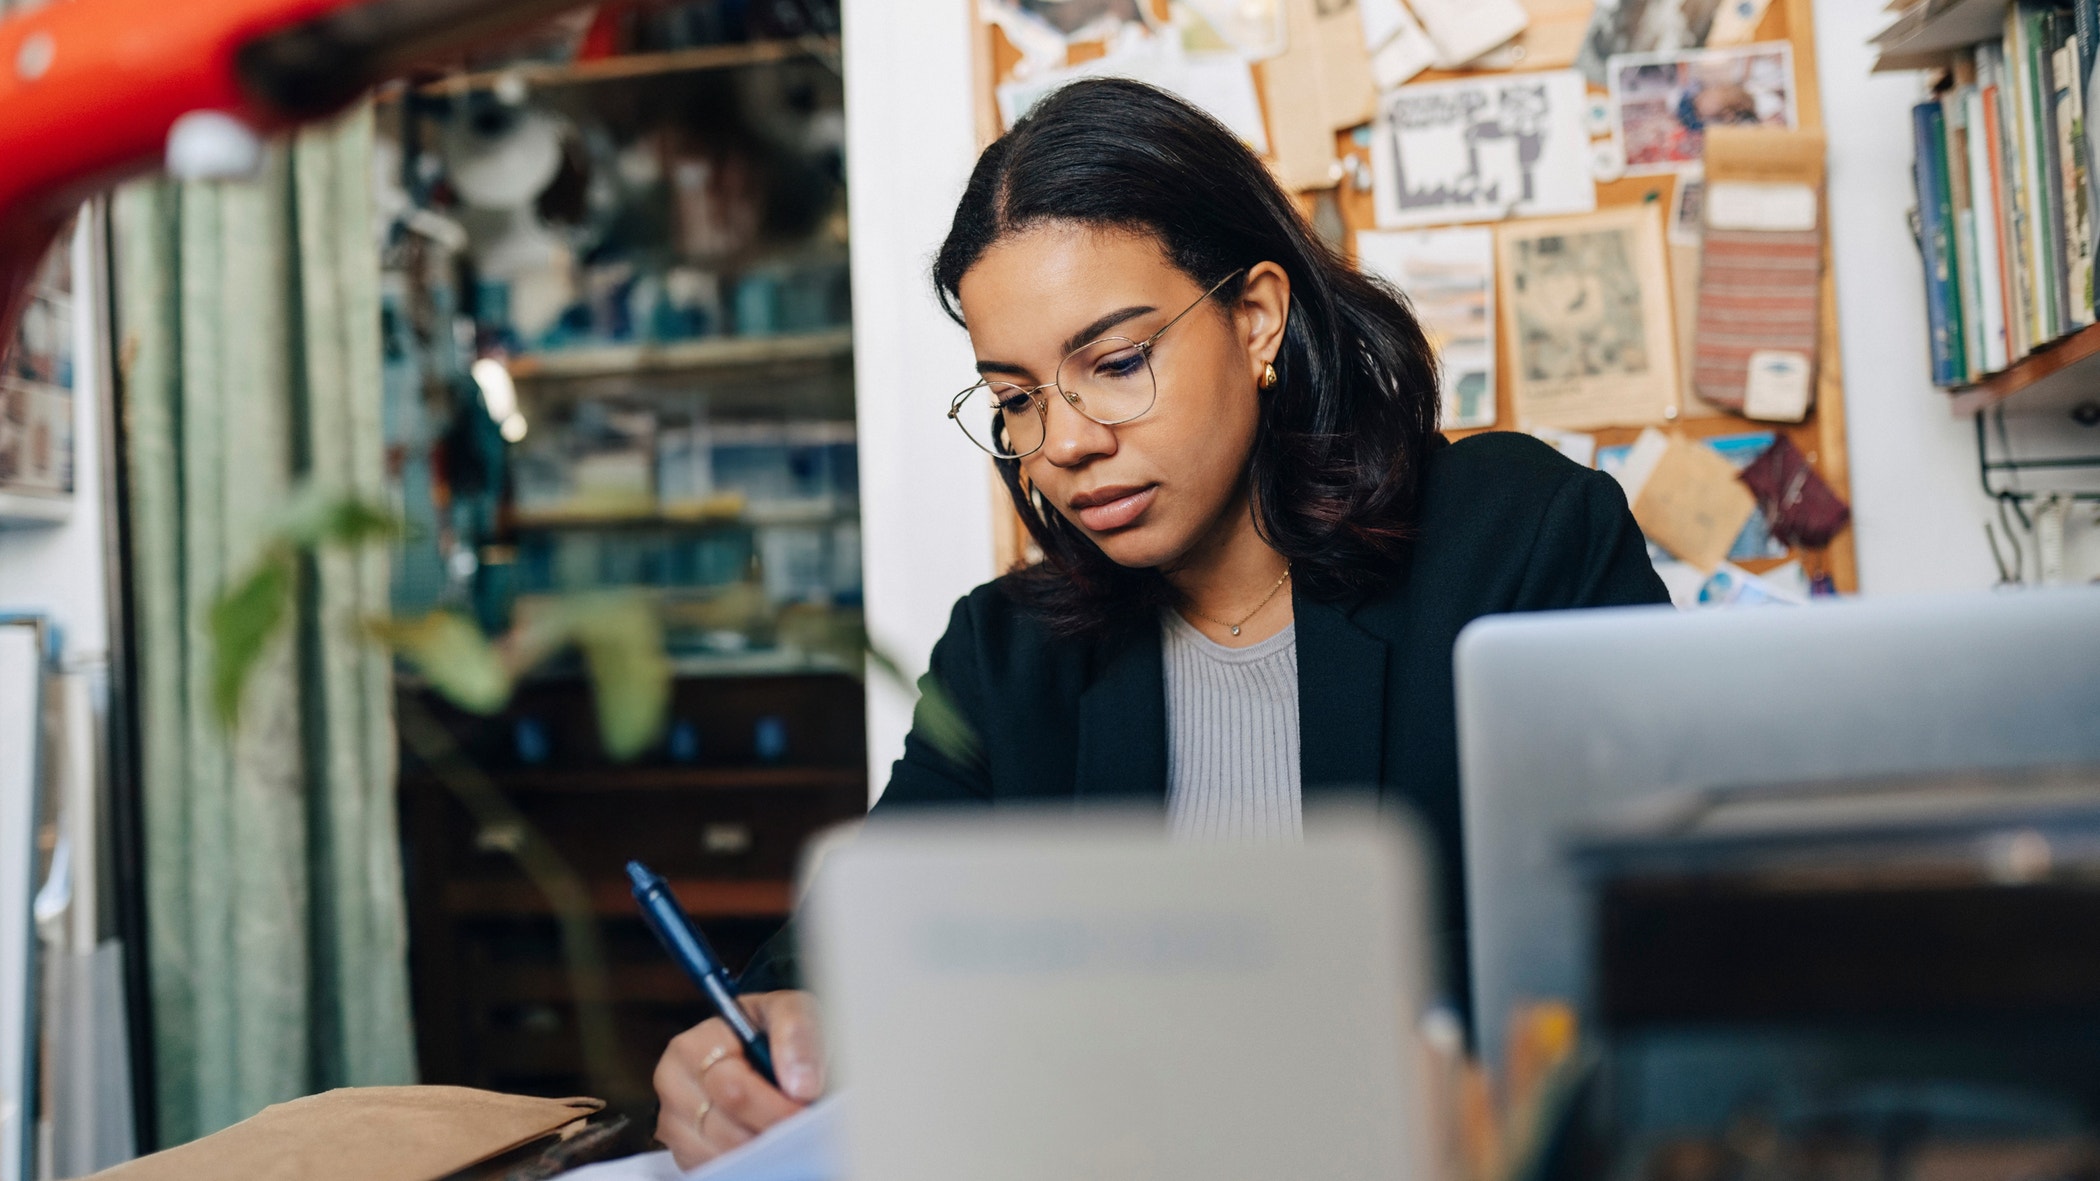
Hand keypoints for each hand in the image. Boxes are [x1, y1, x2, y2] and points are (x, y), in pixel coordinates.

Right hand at [652, 990, 825, 1168]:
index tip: (804, 1110)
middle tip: (804, 1127)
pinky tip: (768, 1146)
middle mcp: (673, 1083)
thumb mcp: (792, 1011)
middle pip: (726, 1126)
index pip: (731, 1087)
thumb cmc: (773, 1030)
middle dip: (772, 1130)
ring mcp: (673, 1122)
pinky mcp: (683, 1152)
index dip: (773, 1105)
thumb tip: (801, 1085)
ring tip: (789, 1133)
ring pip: (722, 1153)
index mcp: (693, 1045)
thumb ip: (797, 1034)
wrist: (766, 1050)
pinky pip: (714, 1169)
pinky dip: (748, 1163)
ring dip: (762, 1149)